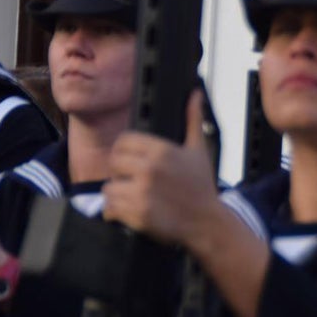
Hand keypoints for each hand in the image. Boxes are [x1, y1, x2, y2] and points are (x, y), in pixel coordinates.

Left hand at [103, 91, 221, 249]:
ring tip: (126, 196)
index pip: (123, 141)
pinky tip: (124, 211)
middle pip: (113, 162)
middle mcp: (150, 169)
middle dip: (119, 172)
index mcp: (161, 150)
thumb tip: (195, 94)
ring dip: (115, 193)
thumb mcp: (199, 150)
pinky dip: (113, 212)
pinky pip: (110, 209)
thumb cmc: (202, 186)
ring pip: (108, 187)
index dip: (123, 150)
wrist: (207, 222)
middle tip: (128, 179)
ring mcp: (143, 192)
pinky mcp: (138, 215)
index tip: (128, 160)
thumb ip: (193, 119)